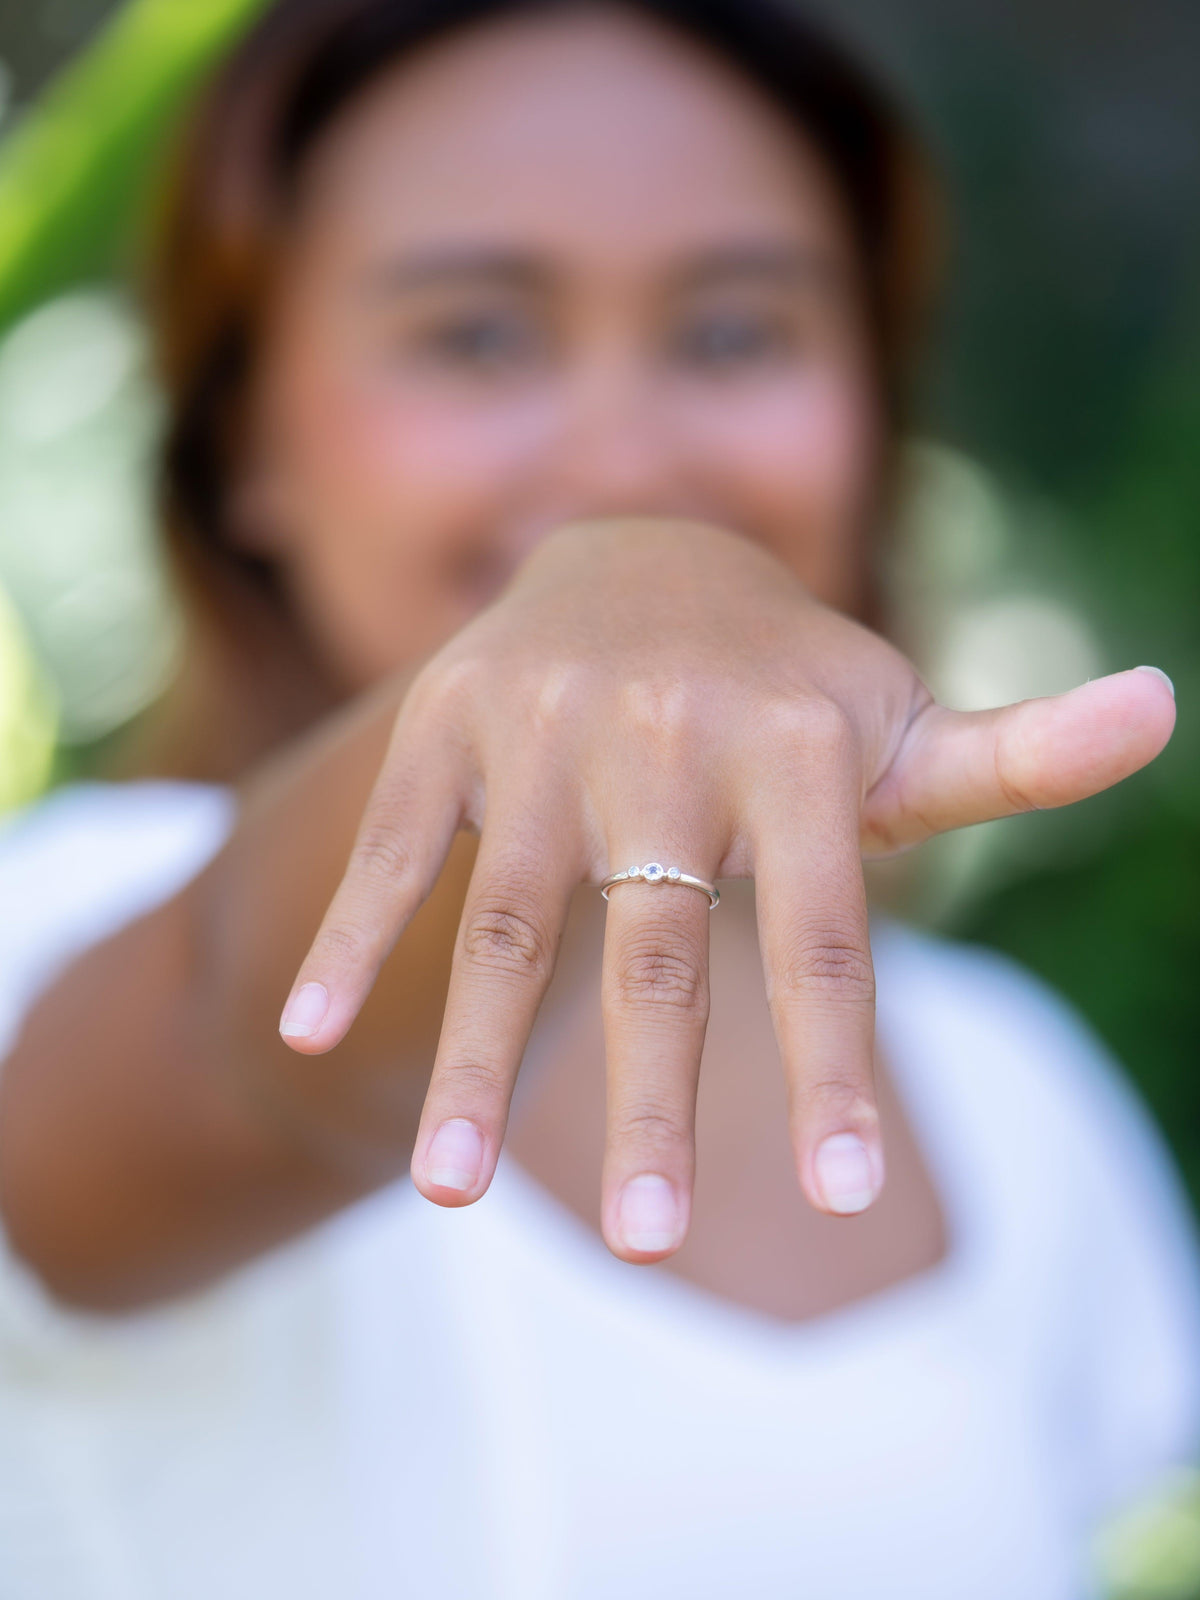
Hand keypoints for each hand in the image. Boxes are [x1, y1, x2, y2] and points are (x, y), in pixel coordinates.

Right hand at [277, 516, 1175, 1260]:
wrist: (635, 554)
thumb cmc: (785, 691)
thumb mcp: (893, 718)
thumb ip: (1012, 751)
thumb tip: (1167, 706)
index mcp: (794, 744)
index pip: (828, 929)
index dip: (837, 1063)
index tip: (851, 1200)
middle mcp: (667, 735)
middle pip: (660, 946)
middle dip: (656, 1097)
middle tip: (655, 1245)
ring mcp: (543, 729)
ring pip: (509, 916)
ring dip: (476, 1056)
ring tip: (452, 1194)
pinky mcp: (447, 723)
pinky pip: (400, 849)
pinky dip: (357, 940)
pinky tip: (309, 1036)